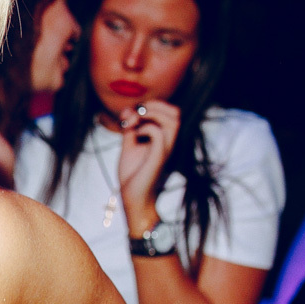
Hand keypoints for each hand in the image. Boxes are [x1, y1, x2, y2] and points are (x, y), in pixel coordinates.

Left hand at [117, 101, 180, 236]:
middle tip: (135, 115)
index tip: (131, 113)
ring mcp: (166, 149)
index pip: (170, 111)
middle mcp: (169, 142)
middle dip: (154, 105)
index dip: (152, 105)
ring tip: (135, 123)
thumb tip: (128, 110)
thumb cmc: (133, 174)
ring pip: (173, 120)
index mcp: (164, 138)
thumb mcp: (129, 145)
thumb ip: (130, 128)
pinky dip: (145, 129)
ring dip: (151, 114)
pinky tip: (135, 136)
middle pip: (176, 112)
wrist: (133, 197)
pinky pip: (158, 134)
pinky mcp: (158, 157)